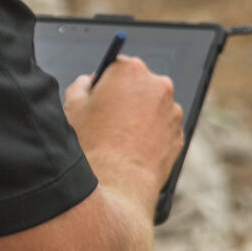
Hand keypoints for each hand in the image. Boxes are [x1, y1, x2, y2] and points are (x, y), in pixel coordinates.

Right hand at [64, 56, 183, 211]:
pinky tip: (132, 152)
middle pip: (138, 84)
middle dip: (124, 97)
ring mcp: (172, 110)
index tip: (99, 95)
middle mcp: (158, 84)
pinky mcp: (179, 135)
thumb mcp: (72, 108)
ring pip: (152, 107)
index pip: (117, 64)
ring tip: (118, 140)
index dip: (104, 81)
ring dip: (139, 117)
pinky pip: (162, 129)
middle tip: (106, 119)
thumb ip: (81, 86)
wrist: (116, 186)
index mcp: (130, 70)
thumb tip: (88, 82)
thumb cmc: (91, 145)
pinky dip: (151, 136)